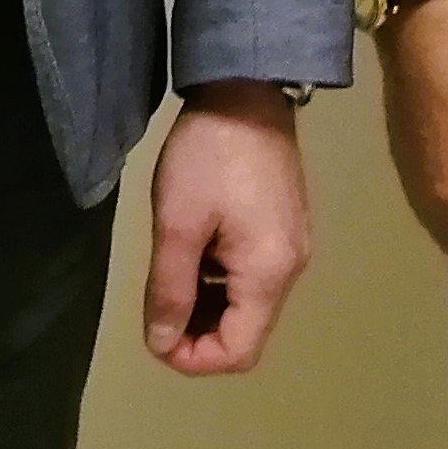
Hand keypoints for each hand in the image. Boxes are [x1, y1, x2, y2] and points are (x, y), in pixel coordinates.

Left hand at [142, 84, 315, 375]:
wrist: (246, 89)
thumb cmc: (209, 157)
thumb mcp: (177, 225)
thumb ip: (170, 291)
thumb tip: (163, 344)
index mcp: (269, 273)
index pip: (239, 352)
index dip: (194, 359)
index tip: (155, 338)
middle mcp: (291, 268)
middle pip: (247, 332)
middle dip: (198, 334)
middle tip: (156, 311)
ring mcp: (292, 246)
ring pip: (248, 304)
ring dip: (207, 306)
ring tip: (169, 279)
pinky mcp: (285, 226)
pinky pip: (252, 275)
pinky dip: (220, 281)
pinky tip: (194, 253)